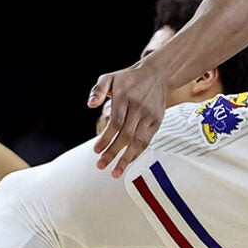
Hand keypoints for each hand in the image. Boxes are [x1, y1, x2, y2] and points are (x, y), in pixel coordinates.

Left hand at [90, 54, 173, 177]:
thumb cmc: (129, 79)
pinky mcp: (157, 121)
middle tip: (101, 165)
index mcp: (124, 97)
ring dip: (127, 158)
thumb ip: (98, 89)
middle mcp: (138, 107)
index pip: (115, 122)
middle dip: (113, 153)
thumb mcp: (109, 77)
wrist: (157, 74)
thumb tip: (90, 104)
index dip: (106, 138)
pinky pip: (147, 141)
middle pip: (125, 135)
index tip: (96, 151)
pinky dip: (137, 153)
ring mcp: (149, 115)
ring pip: (138, 141)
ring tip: (116, 173)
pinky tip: (128, 162)